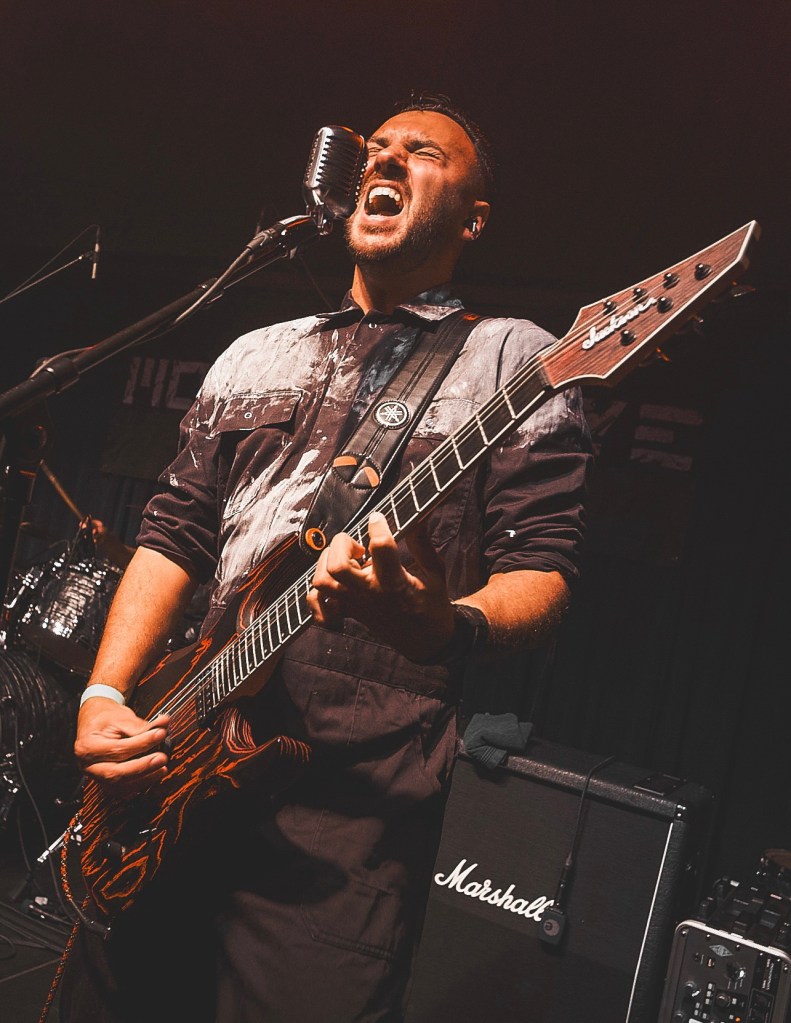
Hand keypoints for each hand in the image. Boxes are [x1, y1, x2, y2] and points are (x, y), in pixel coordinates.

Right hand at [74, 698, 169, 792]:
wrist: (93, 721)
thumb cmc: (104, 718)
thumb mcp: (120, 716)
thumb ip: (140, 725)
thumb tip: (162, 725)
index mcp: (88, 747)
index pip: (118, 749)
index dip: (142, 743)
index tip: (160, 734)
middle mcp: (89, 765)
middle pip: (116, 773)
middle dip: (142, 767)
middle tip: (162, 758)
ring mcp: (96, 776)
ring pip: (120, 786)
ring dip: (144, 779)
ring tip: (162, 767)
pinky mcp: (105, 782)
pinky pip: (122, 790)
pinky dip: (139, 785)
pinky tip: (152, 775)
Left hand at [306, 511, 454, 662]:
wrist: (426, 640)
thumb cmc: (432, 604)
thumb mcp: (434, 571)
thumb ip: (422, 543)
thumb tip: (419, 517)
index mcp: (394, 581)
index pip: (379, 547)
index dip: (377, 525)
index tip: (378, 518)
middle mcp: (370, 593)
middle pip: (337, 566)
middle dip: (342, 544)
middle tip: (357, 545)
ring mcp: (355, 605)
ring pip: (323, 583)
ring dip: (327, 563)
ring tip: (346, 560)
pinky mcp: (349, 614)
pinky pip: (319, 609)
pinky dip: (318, 596)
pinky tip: (334, 584)